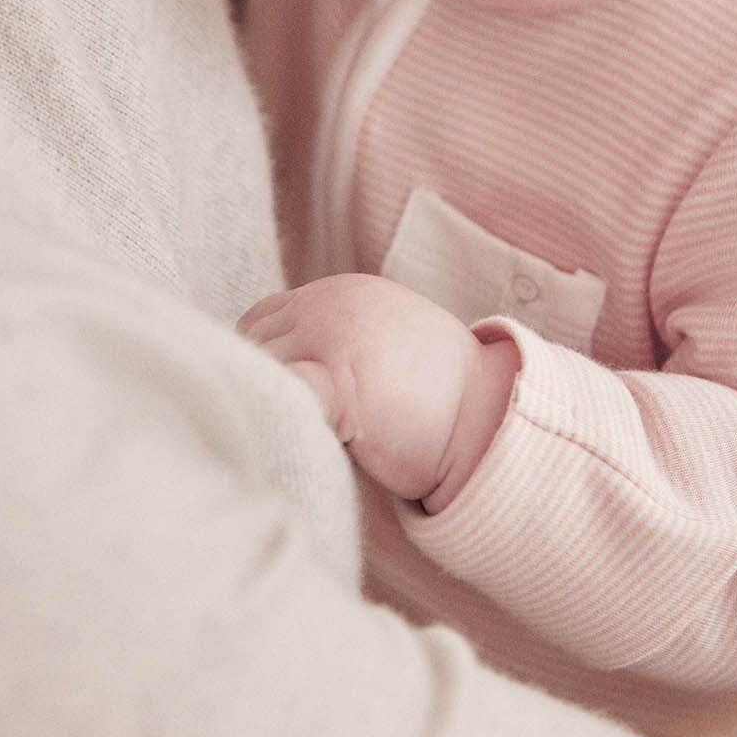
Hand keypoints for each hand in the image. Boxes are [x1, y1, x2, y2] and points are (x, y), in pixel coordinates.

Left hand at [238, 274, 519, 512]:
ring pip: (259, 373)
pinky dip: (277, 421)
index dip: (254, 360)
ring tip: (276, 437)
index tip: (261, 397)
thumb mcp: (379, 339)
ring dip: (262, 404)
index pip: (261, 320)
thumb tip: (277, 370)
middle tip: (258, 426)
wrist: (486, 417)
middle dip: (251, 384)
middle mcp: (328, 305)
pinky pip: (284, 400)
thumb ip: (332, 337)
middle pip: (253, 345)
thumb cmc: (431, 393)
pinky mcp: (336, 385)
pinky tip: (289, 443)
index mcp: (337, 293)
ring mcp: (331, 338)